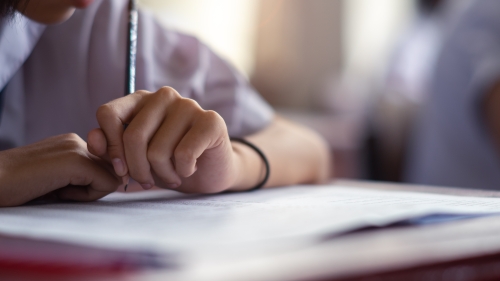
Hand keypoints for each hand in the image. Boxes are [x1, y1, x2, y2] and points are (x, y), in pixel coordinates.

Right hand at [0, 134, 123, 206]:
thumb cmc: (19, 188)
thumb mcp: (57, 180)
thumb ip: (84, 177)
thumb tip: (117, 183)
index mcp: (73, 143)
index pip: (107, 166)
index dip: (93, 185)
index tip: (65, 189)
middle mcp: (78, 140)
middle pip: (112, 171)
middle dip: (94, 188)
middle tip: (61, 191)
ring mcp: (77, 148)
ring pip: (113, 177)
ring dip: (90, 192)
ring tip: (58, 190)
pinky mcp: (76, 160)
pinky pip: (107, 184)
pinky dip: (87, 196)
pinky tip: (59, 192)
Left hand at [88, 87, 248, 192]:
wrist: (210, 172)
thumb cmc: (169, 163)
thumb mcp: (134, 159)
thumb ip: (110, 149)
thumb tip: (94, 141)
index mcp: (140, 100)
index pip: (108, 114)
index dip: (110, 147)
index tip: (121, 170)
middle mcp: (164, 96)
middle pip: (133, 136)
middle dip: (138, 169)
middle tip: (148, 181)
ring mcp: (189, 105)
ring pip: (158, 150)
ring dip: (163, 174)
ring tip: (172, 175)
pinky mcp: (211, 121)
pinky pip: (184, 154)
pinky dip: (183, 171)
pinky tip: (189, 168)